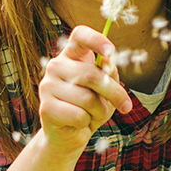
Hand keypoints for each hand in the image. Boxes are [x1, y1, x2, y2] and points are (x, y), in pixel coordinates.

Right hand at [37, 25, 131, 153]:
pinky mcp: (45, 108)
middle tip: (125, 105)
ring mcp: (47, 86)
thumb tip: (109, 62)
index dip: (96, 39)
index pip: (80, 35)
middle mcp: (56, 66)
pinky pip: (78, 115)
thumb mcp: (106, 88)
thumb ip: (109, 73)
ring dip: (99, 111)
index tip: (111, 52)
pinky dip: (86, 122)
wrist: (70, 134)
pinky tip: (79, 123)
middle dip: (113, 92)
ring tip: (93, 115)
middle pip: (91, 74)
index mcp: (71, 55)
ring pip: (87, 98)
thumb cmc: (91, 107)